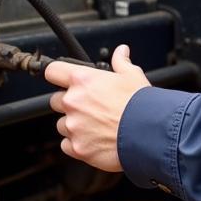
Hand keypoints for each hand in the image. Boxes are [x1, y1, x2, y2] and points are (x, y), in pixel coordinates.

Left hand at [46, 44, 150, 171]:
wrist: (148, 134)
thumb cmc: (140, 104)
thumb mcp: (132, 75)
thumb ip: (121, 61)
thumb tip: (121, 52)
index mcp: (83, 80)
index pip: (52, 71)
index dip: (57, 74)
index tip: (60, 78)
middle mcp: (73, 102)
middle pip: (56, 100)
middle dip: (69, 103)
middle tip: (89, 106)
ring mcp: (74, 126)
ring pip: (62, 124)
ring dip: (73, 124)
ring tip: (95, 125)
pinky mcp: (77, 148)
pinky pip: (67, 144)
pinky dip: (77, 143)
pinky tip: (94, 140)